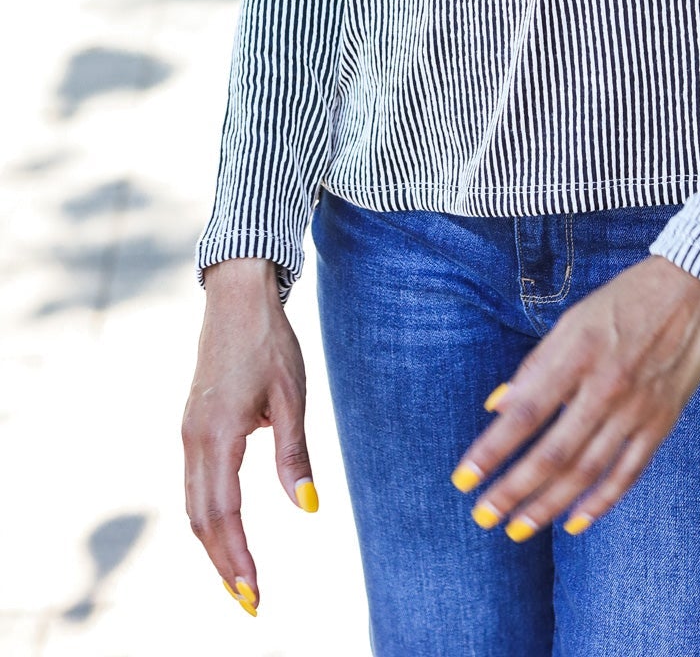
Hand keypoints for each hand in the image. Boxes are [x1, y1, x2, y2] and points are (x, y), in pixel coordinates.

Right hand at [181, 259, 318, 614]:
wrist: (237, 298)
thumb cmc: (269, 342)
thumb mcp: (291, 396)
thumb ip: (294, 455)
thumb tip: (309, 507)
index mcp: (217, 436)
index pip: (223, 514)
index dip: (237, 558)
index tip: (254, 595)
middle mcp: (194, 441)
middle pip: (202, 520)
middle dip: (224, 565)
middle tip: (250, 602)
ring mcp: (189, 434)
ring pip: (194, 505)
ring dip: (214, 546)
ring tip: (239, 578)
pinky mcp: (194, 426)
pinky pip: (195, 485)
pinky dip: (209, 518)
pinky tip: (226, 531)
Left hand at [449, 255, 699, 538]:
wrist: (693, 290)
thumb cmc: (624, 301)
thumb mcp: (572, 320)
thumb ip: (535, 365)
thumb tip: (496, 405)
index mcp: (578, 354)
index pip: (526, 413)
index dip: (492, 449)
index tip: (463, 478)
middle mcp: (606, 385)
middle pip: (554, 452)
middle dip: (514, 490)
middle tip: (484, 516)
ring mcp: (636, 408)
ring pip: (587, 470)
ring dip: (549, 504)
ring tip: (518, 528)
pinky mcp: (661, 422)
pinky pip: (628, 472)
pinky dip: (602, 501)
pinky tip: (575, 521)